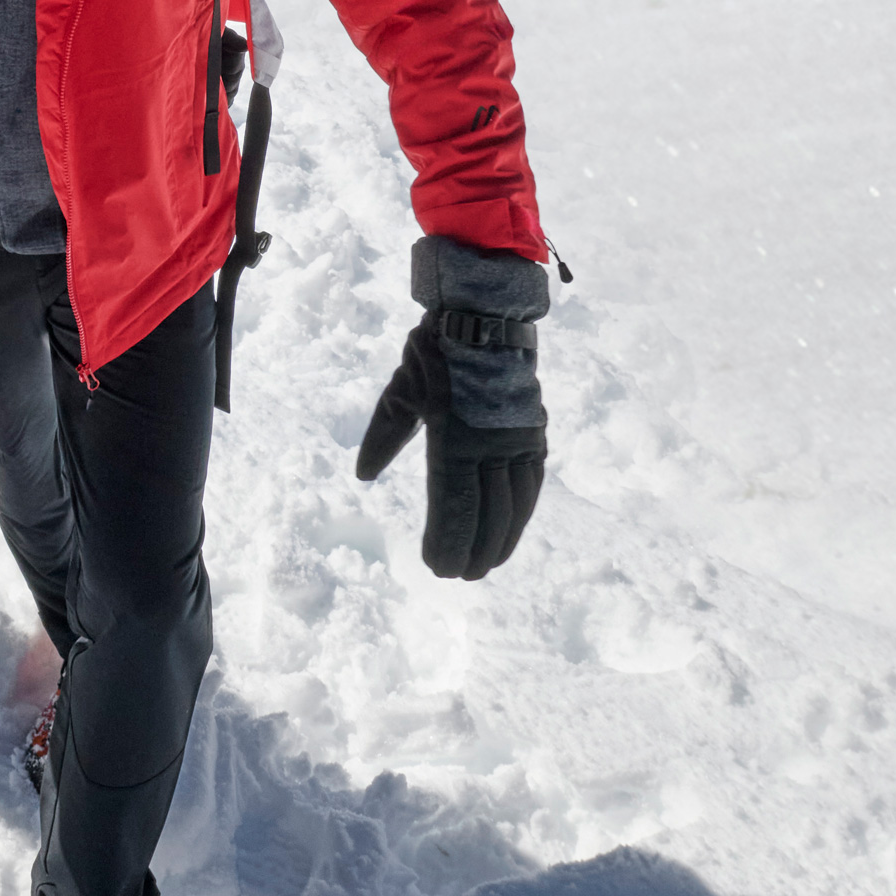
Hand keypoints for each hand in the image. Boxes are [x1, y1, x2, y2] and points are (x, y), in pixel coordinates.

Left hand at [355, 310, 546, 579]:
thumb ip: (383, 437)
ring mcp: (515, 441)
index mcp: (453, 438)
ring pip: (513, 504)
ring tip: (487, 566)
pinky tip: (513, 529)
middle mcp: (489, 445)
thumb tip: (364, 475)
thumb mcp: (399, 395)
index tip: (436, 567)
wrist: (482, 319)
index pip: (452, 504)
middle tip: (460, 577)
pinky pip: (531, 483)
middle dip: (474, 551)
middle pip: (486, 512)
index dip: (447, 541)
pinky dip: (522, 513)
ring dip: (501, 540)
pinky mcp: (532, 435)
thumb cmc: (432, 357)